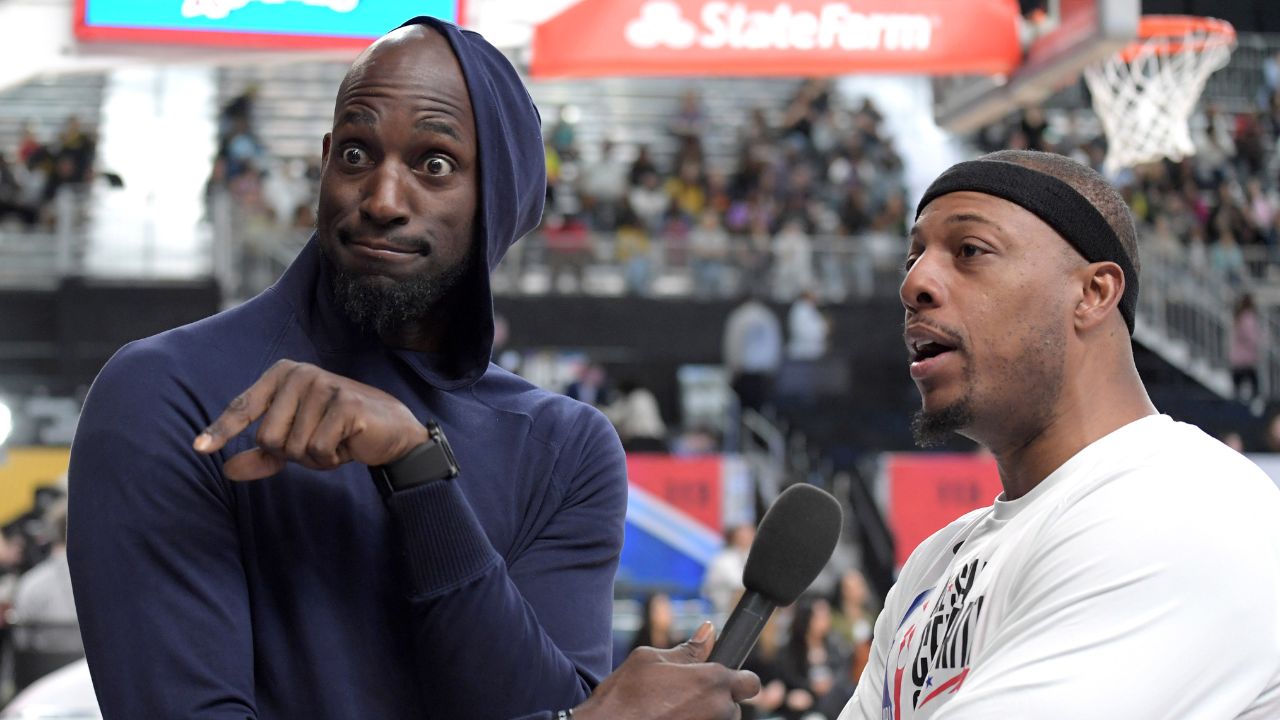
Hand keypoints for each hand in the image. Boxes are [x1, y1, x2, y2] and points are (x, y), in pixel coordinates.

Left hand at [193, 360, 429, 479]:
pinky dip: (329, 459)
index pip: (244, 407)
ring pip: (292, 447)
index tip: (199, 449)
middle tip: (318, 441)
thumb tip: (227, 470)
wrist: (390, 432)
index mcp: (282, 375)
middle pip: (267, 437)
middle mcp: (300, 374)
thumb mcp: (296, 443)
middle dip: (290, 452)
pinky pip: (316, 450)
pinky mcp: (344, 404)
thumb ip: (263, 455)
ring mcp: (323, 386)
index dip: (221, 431)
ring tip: (335, 442)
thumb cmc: (339, 433)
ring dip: (312, 458)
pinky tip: (346, 445)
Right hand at [573, 622, 760, 719]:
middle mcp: (719, 712)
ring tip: (671, 711)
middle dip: (715, 700)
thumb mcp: (650, 659)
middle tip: (684, 696)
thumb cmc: (622, 697)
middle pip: (733, 706)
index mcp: (712, 682)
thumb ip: (687, 649)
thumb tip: (709, 632)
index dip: (739, 678)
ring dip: (704, 716)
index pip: (750, 682)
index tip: (726, 680)